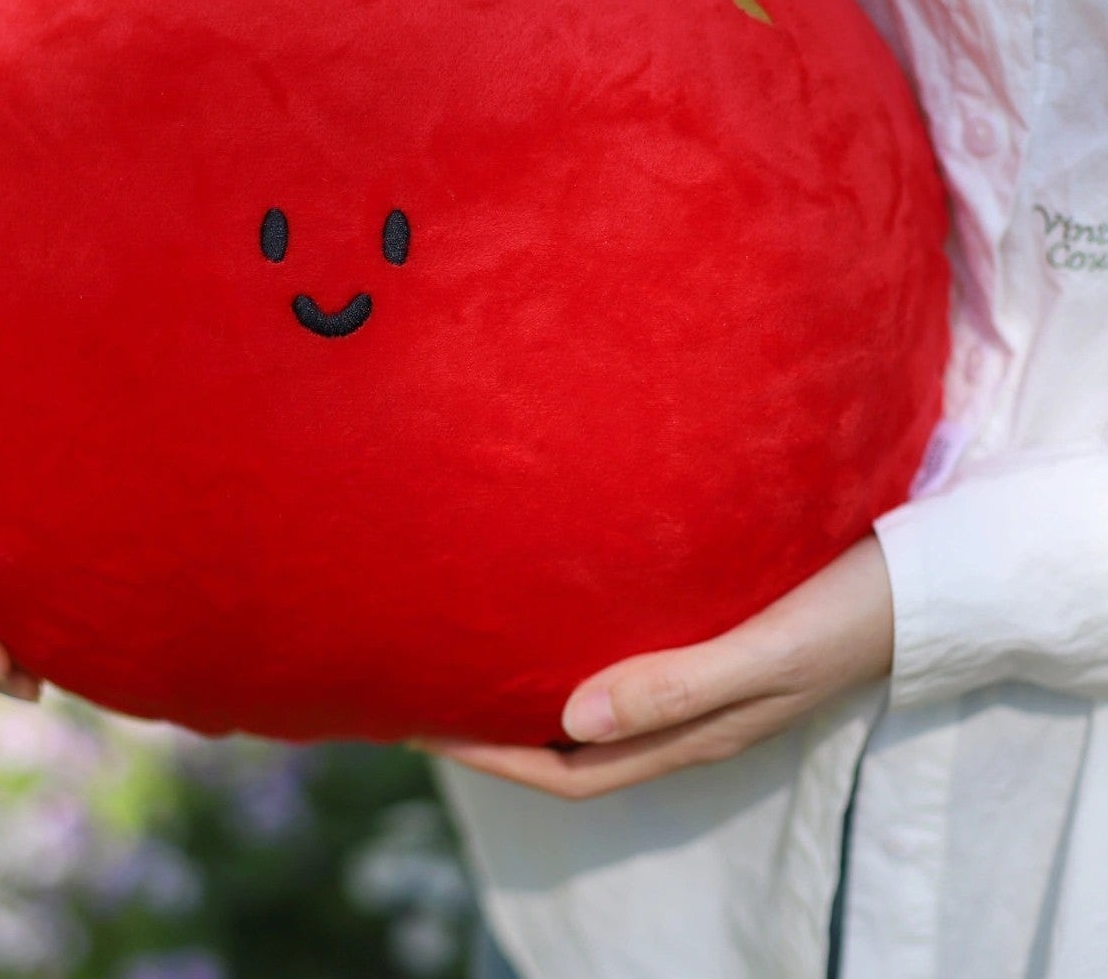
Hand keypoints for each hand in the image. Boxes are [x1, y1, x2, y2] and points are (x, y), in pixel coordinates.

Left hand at [417, 536, 891, 798]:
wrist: (928, 580)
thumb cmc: (848, 615)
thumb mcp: (765, 654)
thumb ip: (675, 687)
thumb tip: (567, 719)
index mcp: (691, 736)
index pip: (567, 771)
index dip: (492, 757)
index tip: (423, 724)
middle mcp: (687, 719)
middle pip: (569, 746)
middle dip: (495, 728)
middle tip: (426, 685)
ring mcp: (702, 683)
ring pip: (594, 708)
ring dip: (531, 691)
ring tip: (471, 652)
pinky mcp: (716, 641)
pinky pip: (627, 666)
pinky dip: (577, 655)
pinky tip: (555, 613)